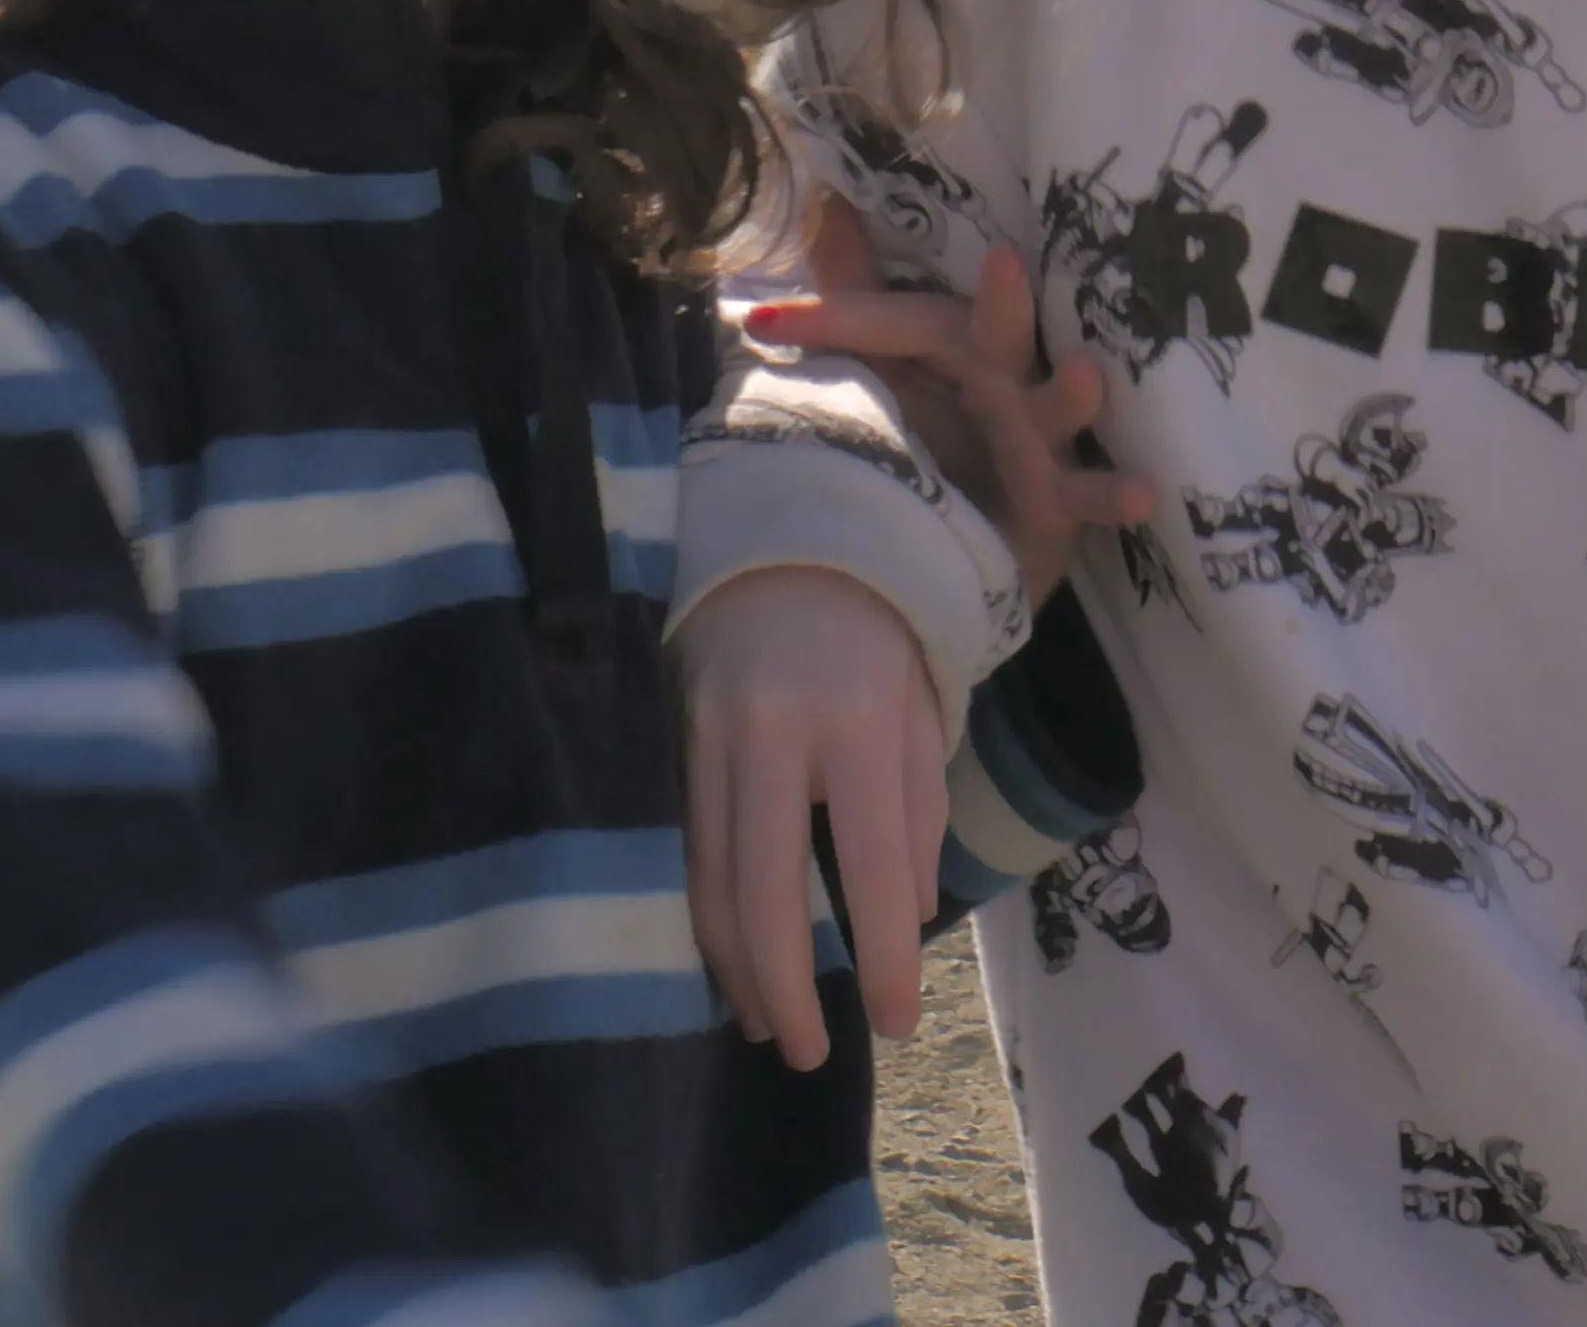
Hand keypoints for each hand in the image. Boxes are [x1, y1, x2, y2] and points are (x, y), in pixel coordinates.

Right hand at [675, 564, 944, 1072]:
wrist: (781, 533)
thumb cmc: (875, 628)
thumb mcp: (922, 706)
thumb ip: (915, 811)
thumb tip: (904, 919)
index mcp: (857, 719)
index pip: (870, 865)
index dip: (881, 958)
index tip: (895, 1024)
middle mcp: (773, 729)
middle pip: (765, 889)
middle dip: (785, 987)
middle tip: (810, 1054)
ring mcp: (705, 734)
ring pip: (707, 878)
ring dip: (736, 967)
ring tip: (769, 1023)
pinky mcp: (664, 737)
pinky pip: (677, 848)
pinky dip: (700, 915)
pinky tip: (723, 959)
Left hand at [748, 197, 1145, 598]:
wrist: (982, 538)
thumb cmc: (938, 436)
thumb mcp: (895, 371)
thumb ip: (858, 298)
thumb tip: (824, 207)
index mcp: (955, 346)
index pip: (896, 320)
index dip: (835, 318)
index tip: (759, 322)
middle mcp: (1002, 379)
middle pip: (1001, 334)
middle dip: (1005, 304)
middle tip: (1007, 262)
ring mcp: (1041, 437)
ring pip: (1059, 408)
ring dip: (1073, 393)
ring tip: (1083, 373)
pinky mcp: (1066, 499)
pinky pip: (1096, 495)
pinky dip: (1119, 494)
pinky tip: (1140, 493)